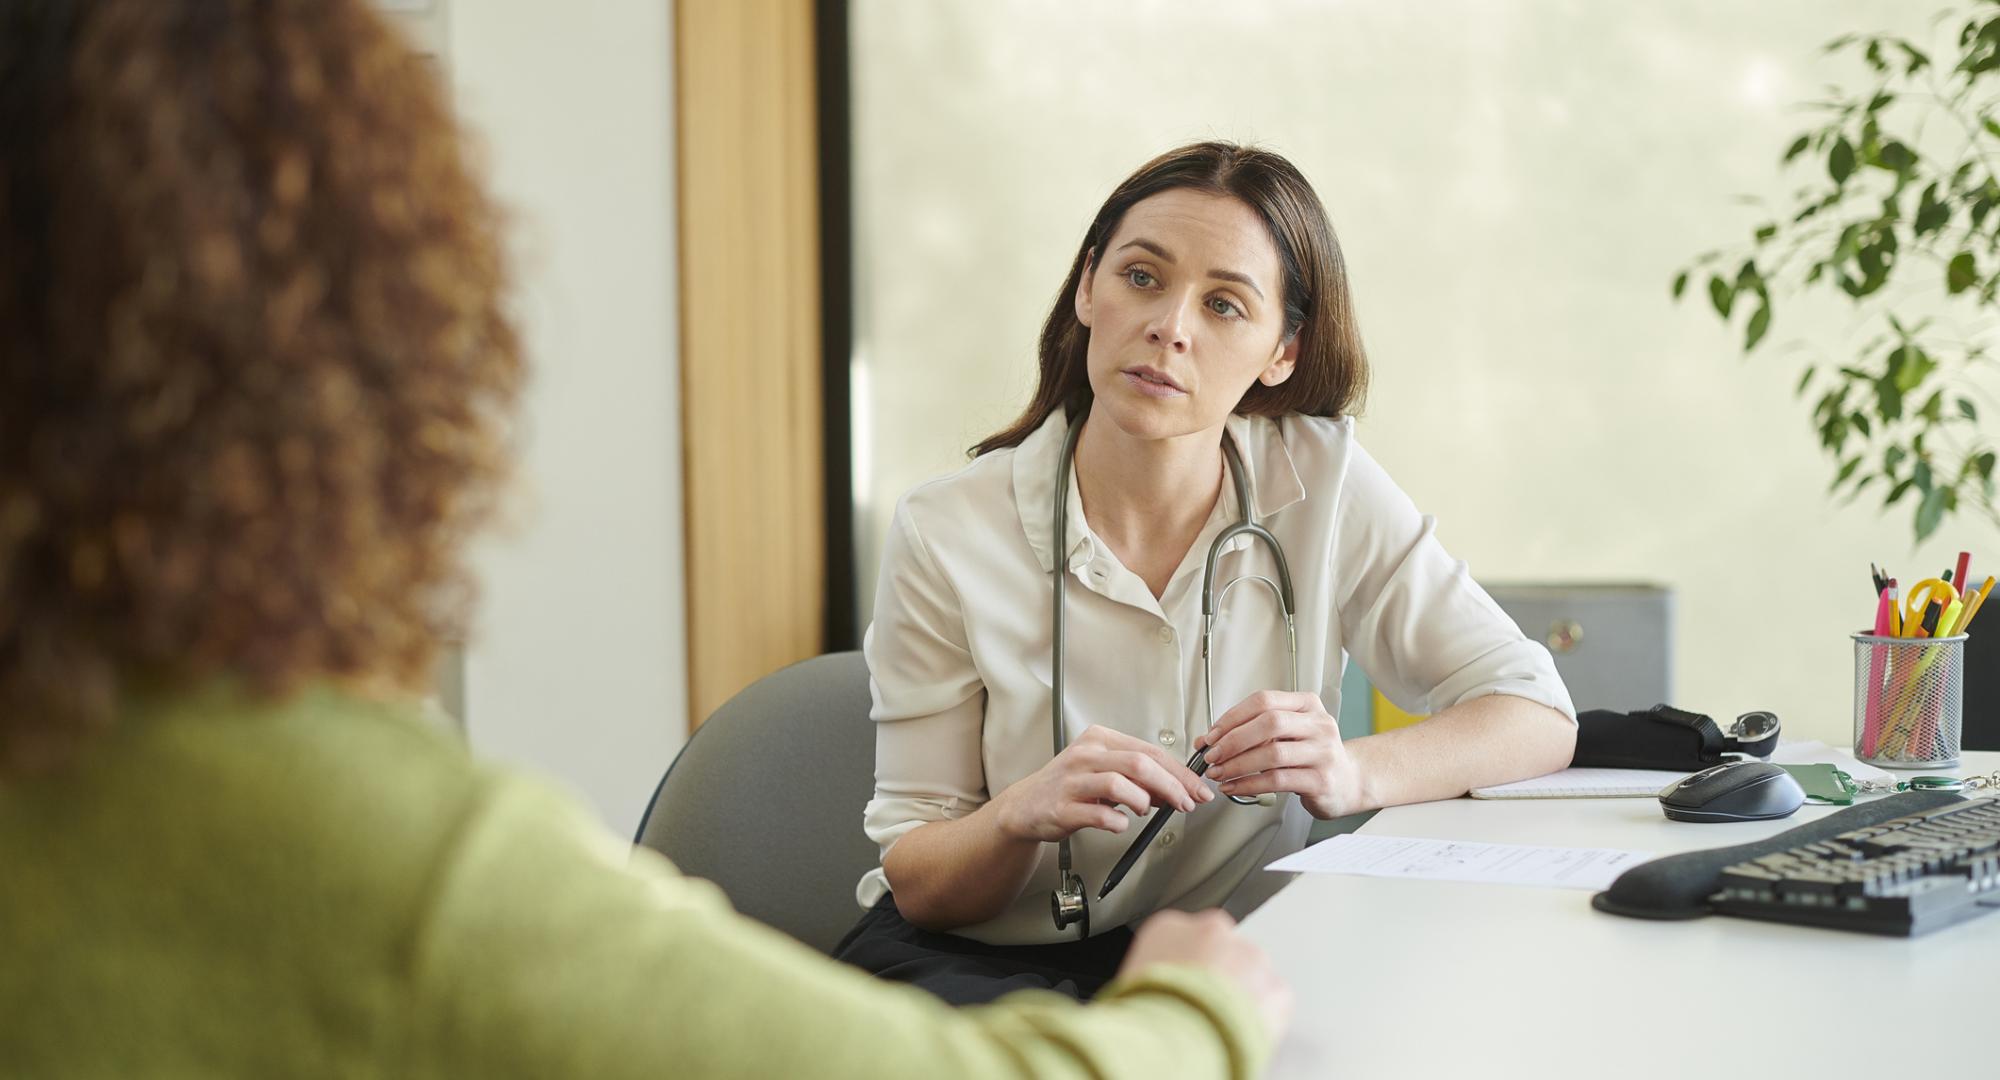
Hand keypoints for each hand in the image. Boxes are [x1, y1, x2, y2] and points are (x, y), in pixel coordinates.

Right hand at [992, 724, 1214, 843]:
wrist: (1027, 805)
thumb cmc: (1070, 786)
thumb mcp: (1105, 771)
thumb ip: (1138, 777)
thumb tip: (1177, 788)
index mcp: (1099, 739)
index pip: (1150, 751)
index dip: (1180, 772)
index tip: (1197, 789)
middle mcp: (1085, 755)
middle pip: (1140, 764)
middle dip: (1172, 786)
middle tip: (1185, 803)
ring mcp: (1072, 780)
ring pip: (1120, 784)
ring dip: (1142, 801)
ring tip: (1143, 810)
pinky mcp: (1063, 807)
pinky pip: (1101, 815)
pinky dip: (1119, 822)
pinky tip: (1120, 823)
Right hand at [1118, 909, 1291, 1042]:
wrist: (1175, 1038)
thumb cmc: (1146, 1016)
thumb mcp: (1132, 983)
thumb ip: (1156, 972)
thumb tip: (1162, 986)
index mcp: (1167, 927)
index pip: (1182, 936)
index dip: (1185, 965)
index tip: (1184, 985)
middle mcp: (1210, 932)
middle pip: (1221, 948)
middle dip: (1217, 975)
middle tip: (1204, 1007)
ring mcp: (1247, 955)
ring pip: (1251, 971)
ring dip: (1242, 994)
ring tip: (1222, 1025)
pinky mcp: (1275, 984)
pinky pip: (1274, 998)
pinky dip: (1265, 1017)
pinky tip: (1241, 1033)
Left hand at [1194, 690, 1361, 818]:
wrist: (1348, 782)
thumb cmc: (1311, 756)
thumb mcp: (1286, 735)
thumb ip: (1251, 732)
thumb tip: (1207, 740)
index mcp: (1307, 705)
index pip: (1264, 700)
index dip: (1233, 717)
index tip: (1212, 734)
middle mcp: (1318, 724)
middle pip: (1269, 723)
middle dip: (1233, 740)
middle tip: (1212, 755)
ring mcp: (1323, 752)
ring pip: (1272, 753)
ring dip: (1237, 765)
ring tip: (1219, 773)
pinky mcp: (1321, 780)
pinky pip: (1277, 780)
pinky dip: (1249, 784)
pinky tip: (1234, 786)